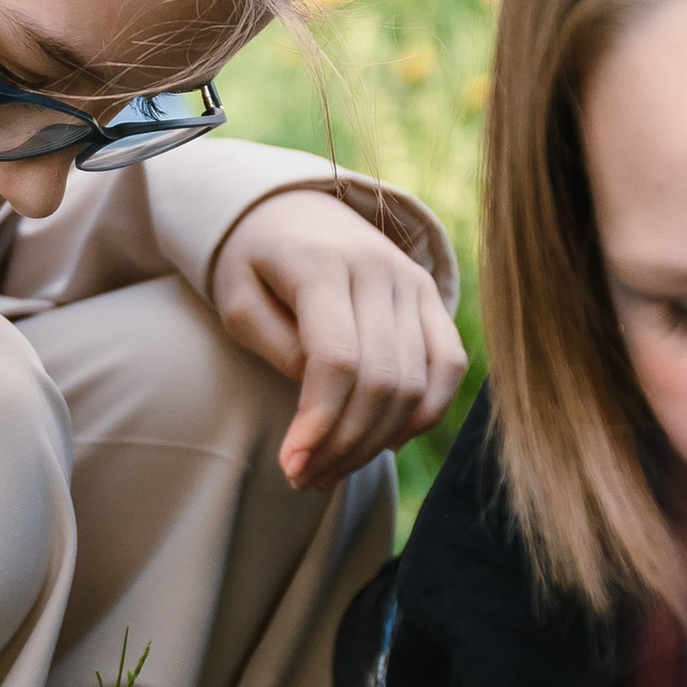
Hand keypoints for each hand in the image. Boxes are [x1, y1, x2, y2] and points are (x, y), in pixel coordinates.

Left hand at [210, 194, 466, 492]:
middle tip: (304, 478)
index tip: (291, 466)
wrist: (292, 209)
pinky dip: (424, 413)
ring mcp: (413, 281)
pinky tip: (384, 443)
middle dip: (343, 444)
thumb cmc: (254, 263)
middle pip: (380, 380)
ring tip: (331, 469)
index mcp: (321, 264)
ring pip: (415, 383)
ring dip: (376, 441)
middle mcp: (379, 269)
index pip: (336, 360)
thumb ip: (278, 348)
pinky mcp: (432, 296)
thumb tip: (323, 402)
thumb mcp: (238, 300)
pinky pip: (448, 366)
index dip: (319, 423)